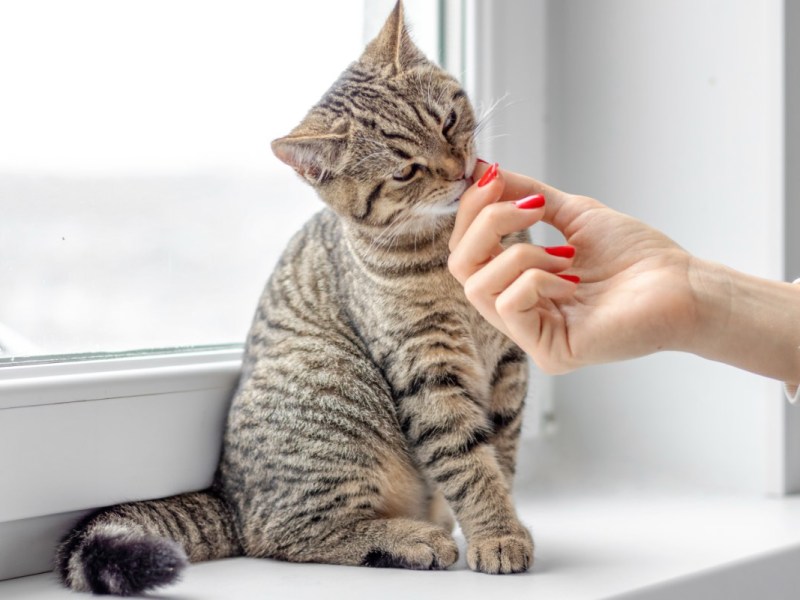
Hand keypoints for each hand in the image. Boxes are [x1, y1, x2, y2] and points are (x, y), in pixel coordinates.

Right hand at [448, 164, 696, 373]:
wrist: (684, 285)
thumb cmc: (637, 255)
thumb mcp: (571, 212)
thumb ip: (524, 194)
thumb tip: (479, 170)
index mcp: (518, 282)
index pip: (465, 250)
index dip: (471, 211)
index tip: (494, 178)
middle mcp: (517, 311)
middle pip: (460, 266)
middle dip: (486, 223)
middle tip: (531, 207)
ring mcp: (530, 334)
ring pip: (476, 287)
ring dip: (518, 252)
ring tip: (564, 252)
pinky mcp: (548, 351)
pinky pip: (509, 306)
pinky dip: (536, 279)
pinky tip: (572, 278)